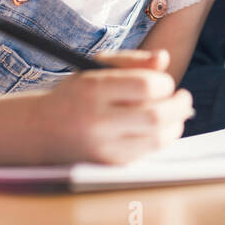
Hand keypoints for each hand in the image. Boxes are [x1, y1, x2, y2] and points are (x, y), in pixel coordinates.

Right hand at [42, 48, 194, 164]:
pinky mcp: (109, 165)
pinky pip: (148, 153)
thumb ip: (132, 62)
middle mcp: (97, 121)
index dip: (164, 83)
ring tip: (176, 114)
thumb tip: (164, 59)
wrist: (40, 131)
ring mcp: (103, 147)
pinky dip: (161, 139)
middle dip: (180, 105)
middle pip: (157, 116)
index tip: (165, 82)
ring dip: (176, 125)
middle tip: (184, 98)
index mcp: (93, 90)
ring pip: (158, 139)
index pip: (146, 86)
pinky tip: (160, 129)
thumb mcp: (96, 69)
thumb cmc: (76, 95)